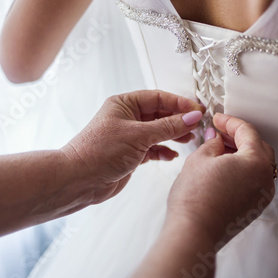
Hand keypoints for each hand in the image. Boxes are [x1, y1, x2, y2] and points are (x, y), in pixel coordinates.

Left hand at [61, 90, 204, 203]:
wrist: (79, 180)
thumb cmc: (99, 152)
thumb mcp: (139, 135)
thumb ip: (168, 127)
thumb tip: (192, 117)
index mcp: (125, 103)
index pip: (159, 98)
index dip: (180, 104)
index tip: (198, 111)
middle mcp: (127, 117)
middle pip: (160, 114)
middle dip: (179, 120)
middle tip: (197, 125)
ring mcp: (129, 136)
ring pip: (158, 132)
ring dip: (174, 135)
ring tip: (189, 140)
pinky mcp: (130, 154)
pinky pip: (153, 148)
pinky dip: (163, 151)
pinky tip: (171, 155)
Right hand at [166, 113, 275, 247]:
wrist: (193, 232)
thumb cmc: (195, 198)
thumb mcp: (200, 158)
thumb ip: (213, 143)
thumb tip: (217, 140)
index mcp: (256, 162)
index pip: (247, 132)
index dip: (230, 121)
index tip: (218, 119)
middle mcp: (265, 179)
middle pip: (258, 147)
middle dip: (239, 137)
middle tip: (220, 132)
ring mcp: (261, 196)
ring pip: (257, 165)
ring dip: (241, 154)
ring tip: (220, 149)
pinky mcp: (253, 208)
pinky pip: (253, 181)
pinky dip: (242, 170)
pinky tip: (224, 168)